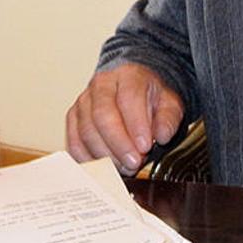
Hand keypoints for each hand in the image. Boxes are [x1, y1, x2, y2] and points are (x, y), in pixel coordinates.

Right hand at [65, 62, 183, 173]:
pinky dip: (88, 158)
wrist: (132, 91)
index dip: (136, 124)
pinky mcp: (73, 118)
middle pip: (102, 115)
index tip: (145, 147)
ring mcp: (84, 101)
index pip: (129, 98)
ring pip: (86, 130)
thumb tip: (162, 135)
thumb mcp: (169, 104)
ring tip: (124, 167)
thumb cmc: (149, 98)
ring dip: (105, 154)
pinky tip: (105, 167)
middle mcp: (102, 85)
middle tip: (134, 163)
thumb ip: (169, 118)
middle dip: (119, 144)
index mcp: (128, 76)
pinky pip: (74, 141)